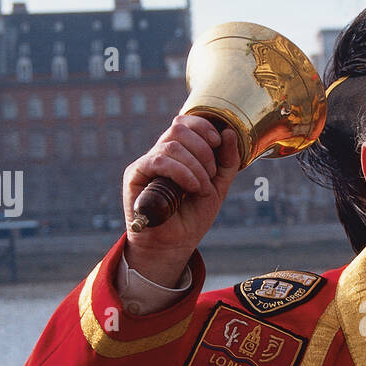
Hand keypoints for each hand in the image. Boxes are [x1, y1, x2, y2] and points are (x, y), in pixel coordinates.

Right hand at [123, 116, 239, 284]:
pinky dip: (181, 172)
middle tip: (211, 174)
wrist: (174, 244)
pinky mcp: (136, 174)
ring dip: (195, 166)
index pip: (186, 121)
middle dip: (203, 149)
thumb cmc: (193, 216)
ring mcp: (148, 162)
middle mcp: (162, 153)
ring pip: (172, 144)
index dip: (204, 126)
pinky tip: (191, 188)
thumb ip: (226, 162)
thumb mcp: (218, 187)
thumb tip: (229, 132)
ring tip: (201, 188)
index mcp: (180, 152)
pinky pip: (159, 161)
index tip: (218, 142)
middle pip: (179, 127)